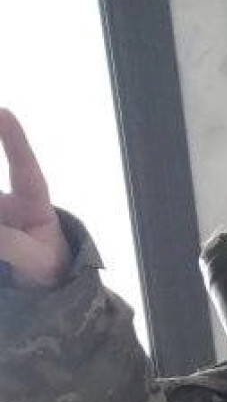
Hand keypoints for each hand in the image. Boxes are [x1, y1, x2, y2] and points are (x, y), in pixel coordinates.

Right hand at [0, 108, 70, 289]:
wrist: (40, 289)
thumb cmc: (48, 269)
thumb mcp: (37, 261)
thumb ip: (12, 245)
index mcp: (33, 204)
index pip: (25, 168)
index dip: (14, 140)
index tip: (4, 112)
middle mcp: (7, 202)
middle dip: (0, 148)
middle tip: (0, 153)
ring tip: (3, 228)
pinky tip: (0, 236)